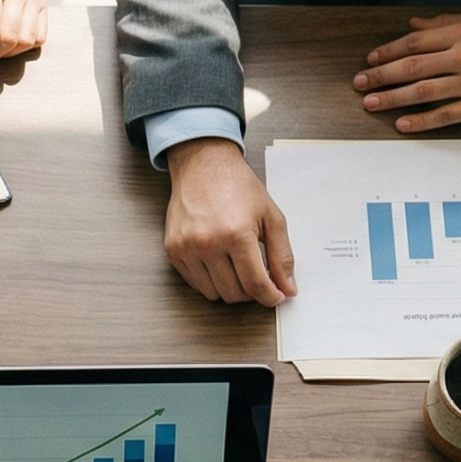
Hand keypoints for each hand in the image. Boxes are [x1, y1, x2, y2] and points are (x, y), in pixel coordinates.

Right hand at [163, 137, 296, 305]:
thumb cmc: (238, 187)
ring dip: (231, 288)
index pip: (255, 284)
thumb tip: (288, 288)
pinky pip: (195, 284)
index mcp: (236, 234)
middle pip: (234, 293)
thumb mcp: (271, 217)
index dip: (269, 296)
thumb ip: (282, 256)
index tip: (276, 296)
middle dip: (252, 291)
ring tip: (238, 267)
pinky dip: (211, 281)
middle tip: (258, 275)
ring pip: (214, 293)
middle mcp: (208, 243)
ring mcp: (187, 248)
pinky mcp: (173, 250)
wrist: (203, 165)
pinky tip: (219, 262)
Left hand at [354, 12, 460, 131]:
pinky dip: (422, 120)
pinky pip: (446, 115)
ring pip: (423, 91)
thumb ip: (445, 23)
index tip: (371, 60)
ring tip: (371, 104)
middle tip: (360, 84)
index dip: (389, 52)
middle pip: (412, 67)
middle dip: (381, 76)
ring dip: (393, 99)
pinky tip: (403, 124)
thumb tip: (414, 26)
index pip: (415, 43)